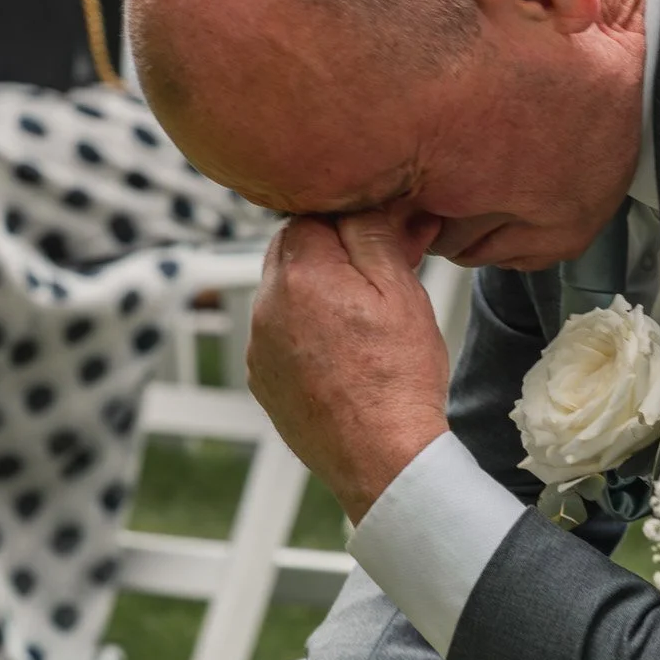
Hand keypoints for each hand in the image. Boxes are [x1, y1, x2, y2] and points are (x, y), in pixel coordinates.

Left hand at [244, 210, 452, 519]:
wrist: (382, 458)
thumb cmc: (397, 377)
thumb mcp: (400, 290)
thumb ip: (373, 234)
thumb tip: (365, 201)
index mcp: (299, 271)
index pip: (312, 212)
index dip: (352, 220)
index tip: (384, 237)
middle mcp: (266, 305)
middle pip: (292, 250)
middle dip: (331, 254)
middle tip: (378, 274)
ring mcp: (259, 346)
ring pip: (285, 294)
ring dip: (318, 293)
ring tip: (364, 322)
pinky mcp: (263, 380)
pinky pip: (280, 336)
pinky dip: (307, 334)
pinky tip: (345, 354)